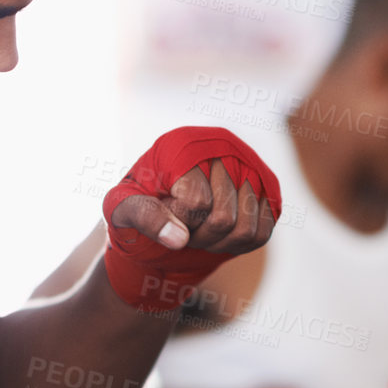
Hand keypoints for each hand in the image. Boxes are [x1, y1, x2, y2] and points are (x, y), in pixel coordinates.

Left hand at [102, 128, 280, 313]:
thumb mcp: (120, 210)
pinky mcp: (266, 188)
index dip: (179, 222)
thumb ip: (144, 216)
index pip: (197, 201)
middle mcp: (222, 146)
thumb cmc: (134, 209)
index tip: (165, 213)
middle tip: (182, 225)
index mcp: (184, 143)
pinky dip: (239, 244)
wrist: (156, 220)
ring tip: (199, 227)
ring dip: (218, 243)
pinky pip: (263, 232)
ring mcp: (249, 166)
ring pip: (246, 229)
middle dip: (198, 236)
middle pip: (224, 217)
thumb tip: (178, 238)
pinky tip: (220, 232)